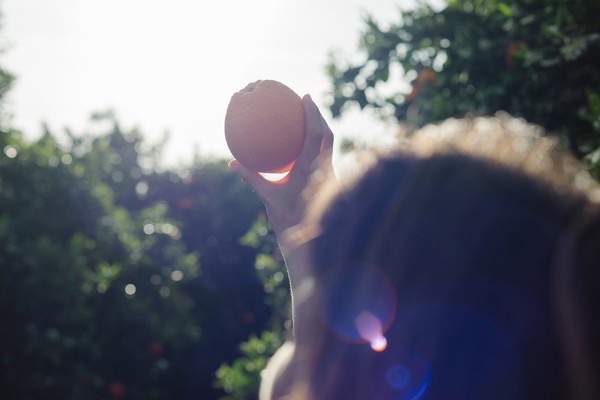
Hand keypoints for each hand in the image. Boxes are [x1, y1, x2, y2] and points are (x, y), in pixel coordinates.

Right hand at [228, 94, 334, 240]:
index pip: (316, 135)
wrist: (313, 244)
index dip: (313, 113)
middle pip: (328, 135)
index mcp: (311, 171)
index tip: (306, 97)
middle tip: (306, 101)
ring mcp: (331, 177)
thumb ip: (252, 178)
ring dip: (320, 131)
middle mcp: (325, 171)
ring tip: (307, 119)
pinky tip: (304, 148)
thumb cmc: (288, 222)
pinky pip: (325, 158)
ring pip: (329, 147)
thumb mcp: (268, 199)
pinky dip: (317, 147)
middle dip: (319, 116)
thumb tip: (233, 161)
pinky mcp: (331, 184)